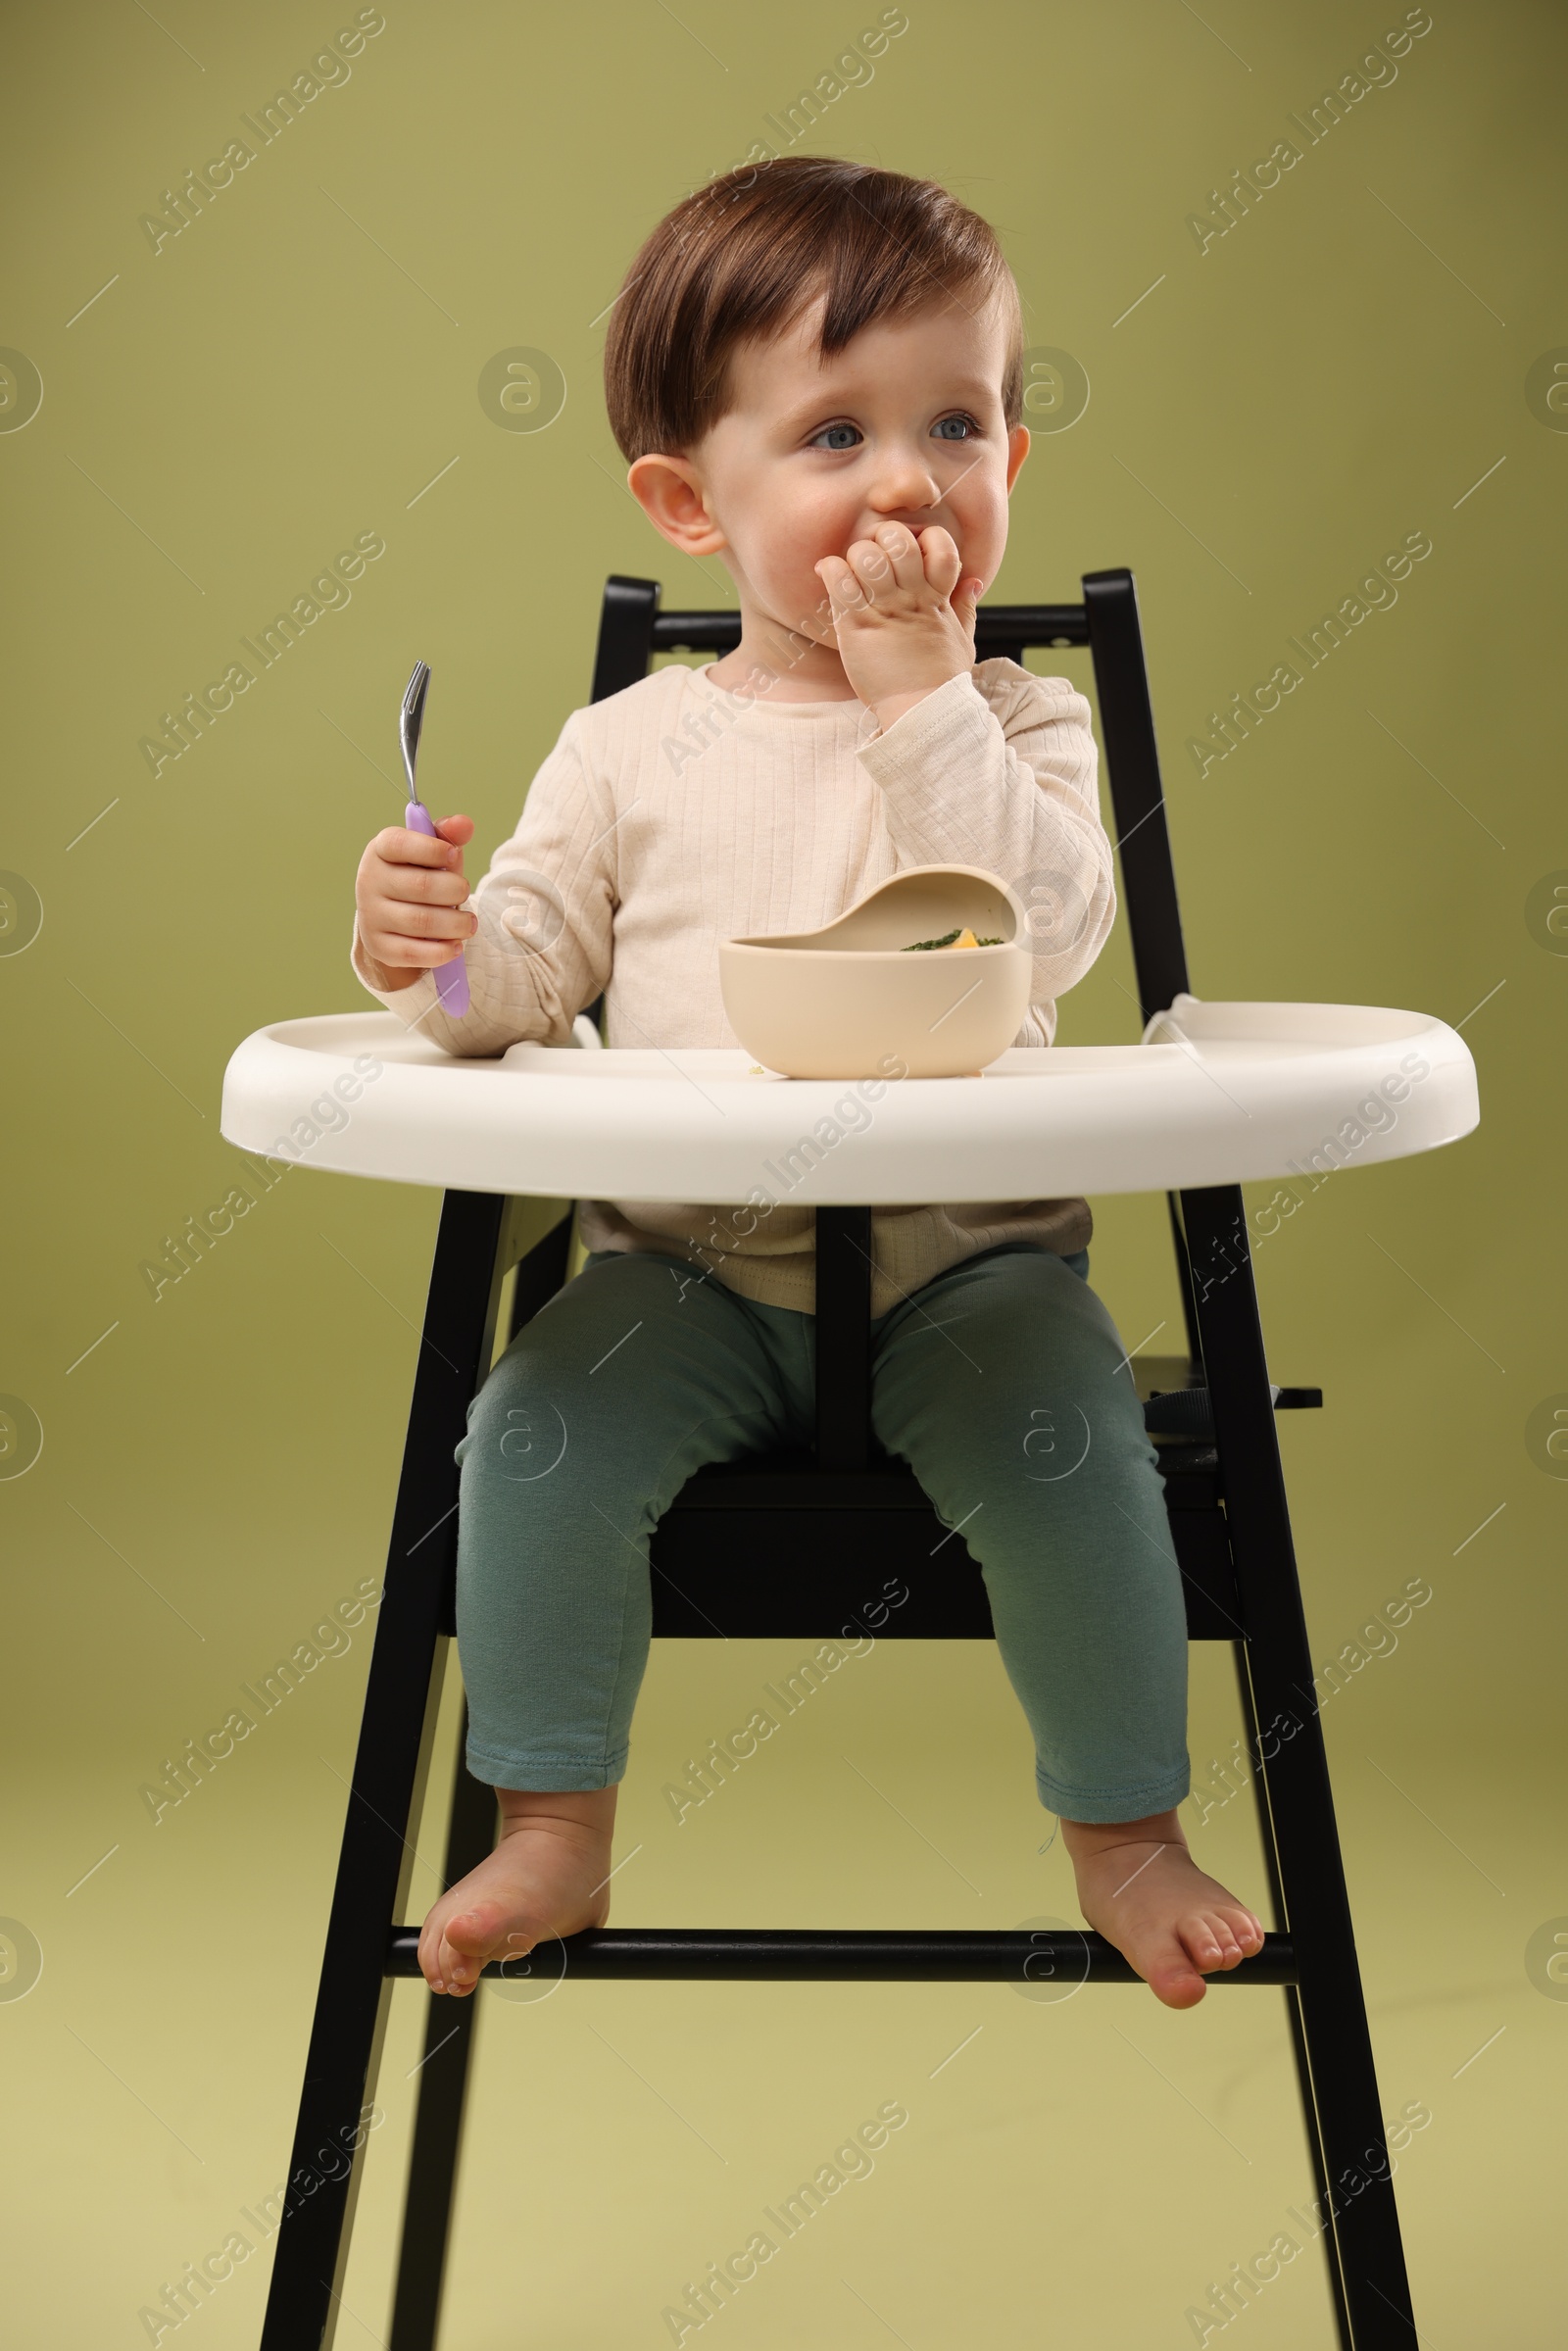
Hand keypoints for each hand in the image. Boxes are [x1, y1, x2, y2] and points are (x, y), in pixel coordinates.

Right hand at [355, 813, 475, 991]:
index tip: (454, 855)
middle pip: (420, 886)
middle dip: (455, 890)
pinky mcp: (378, 946)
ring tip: (470, 924)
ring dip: (455, 924)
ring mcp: (371, 915)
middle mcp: (369, 880)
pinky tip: (455, 946)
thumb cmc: (420, 877)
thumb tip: (464, 823)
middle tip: (466, 893)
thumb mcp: (434, 855)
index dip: (432, 849)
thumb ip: (448, 837)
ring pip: (421, 922)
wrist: (394, 919)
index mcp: (380, 850)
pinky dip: (441, 951)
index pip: (400, 844)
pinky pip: (413, 953)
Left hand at [814, 522, 983, 732]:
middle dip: (884, 540)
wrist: (921, 714)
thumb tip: (974, 581)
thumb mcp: (962, 640)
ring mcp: (884, 610)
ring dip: (856, 555)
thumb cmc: (940, 681)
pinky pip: (839, 580)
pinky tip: (831, 576)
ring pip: (867, 555)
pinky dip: (830, 570)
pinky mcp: (856, 625)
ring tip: (853, 571)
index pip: (940, 545)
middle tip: (876, 557)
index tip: (914, 552)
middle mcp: (912, 598)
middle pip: (898, 541)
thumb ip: (965, 607)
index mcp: (938, 598)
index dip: (925, 539)